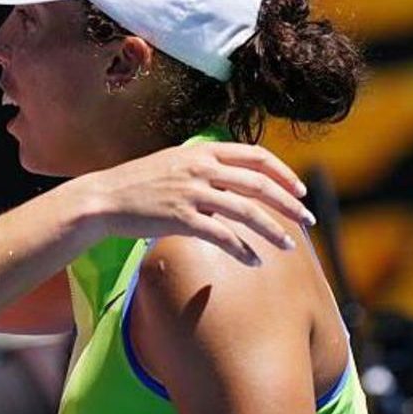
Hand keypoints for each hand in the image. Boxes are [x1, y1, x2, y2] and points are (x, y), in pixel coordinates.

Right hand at [82, 142, 314, 265]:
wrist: (105, 198)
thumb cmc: (138, 183)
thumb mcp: (174, 161)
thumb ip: (204, 165)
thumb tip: (235, 178)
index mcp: (202, 152)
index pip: (256, 156)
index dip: (284, 173)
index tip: (300, 191)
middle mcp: (200, 169)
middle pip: (258, 184)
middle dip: (289, 203)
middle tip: (308, 220)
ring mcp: (191, 193)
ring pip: (246, 211)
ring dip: (273, 230)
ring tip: (289, 246)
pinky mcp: (181, 218)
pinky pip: (222, 236)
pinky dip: (243, 250)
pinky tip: (254, 261)